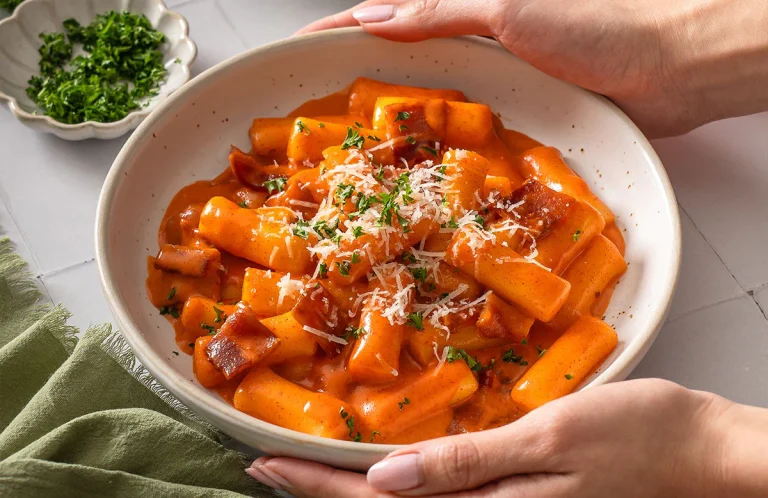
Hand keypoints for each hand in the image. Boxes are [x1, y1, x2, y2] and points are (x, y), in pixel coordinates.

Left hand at [246, 378, 767, 496]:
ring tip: (306, 468)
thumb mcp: (550, 441)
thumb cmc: (636, 434)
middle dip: (319, 490)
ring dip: (351, 489)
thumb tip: (386, 480)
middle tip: (265, 466)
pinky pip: (443, 494)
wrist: (697, 450)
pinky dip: (399, 480)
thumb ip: (468, 465)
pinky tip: (383, 468)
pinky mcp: (517, 496)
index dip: (318, 487)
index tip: (266, 467)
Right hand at [298, 0, 767, 137]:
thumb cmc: (600, 26)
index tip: (294, 53)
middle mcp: (472, 46)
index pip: (383, 16)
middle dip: (351, 86)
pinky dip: (435, 151)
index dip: (337, 34)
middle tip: (313, 118)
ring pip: (425, 106)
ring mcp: (492, 85)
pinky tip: (418, 173)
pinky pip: (461, 136)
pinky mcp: (514, 119)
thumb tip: (373, 19)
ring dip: (389, 127)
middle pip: (395, 64)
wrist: (668, 67)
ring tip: (351, 155)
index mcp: (464, 10)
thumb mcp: (509, 8)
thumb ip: (441, 11)